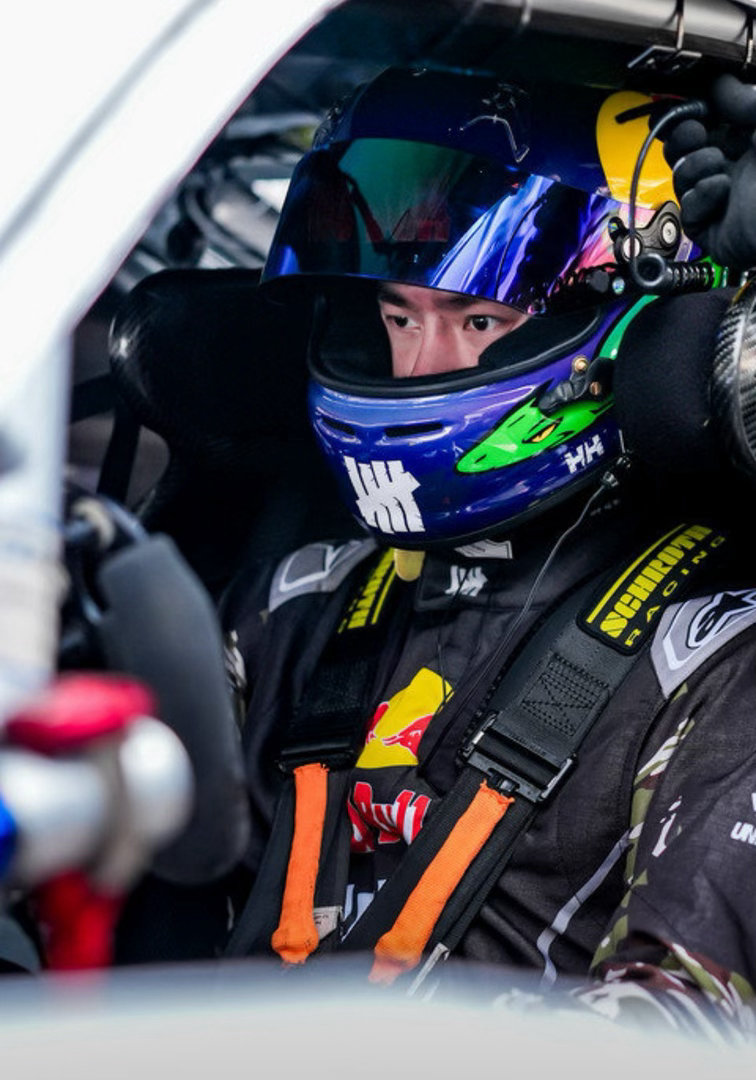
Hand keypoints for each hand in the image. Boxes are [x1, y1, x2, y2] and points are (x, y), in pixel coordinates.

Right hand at [663, 74, 755, 267]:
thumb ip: (748, 100)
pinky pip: (688, 210)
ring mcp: (722, 199)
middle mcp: (735, 169)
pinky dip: (700, 197)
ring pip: (682, 178)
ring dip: (693, 166)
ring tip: (717, 164)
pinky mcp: (711, 229)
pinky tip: (721, 192)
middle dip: (682, 138)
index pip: (711, 123)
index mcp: (751, 142)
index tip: (681, 102)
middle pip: (687, 150)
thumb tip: (722, 85)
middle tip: (692, 132)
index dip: (692, 112)